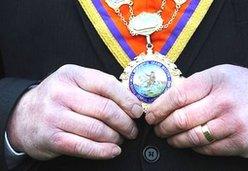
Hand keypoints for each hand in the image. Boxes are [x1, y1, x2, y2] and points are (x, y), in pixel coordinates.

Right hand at [7, 64, 142, 159]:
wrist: (24, 116)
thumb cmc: (58, 98)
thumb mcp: (75, 82)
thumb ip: (100, 87)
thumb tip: (131, 101)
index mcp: (72, 75)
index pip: (107, 84)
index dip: (127, 100)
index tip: (138, 111)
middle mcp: (61, 93)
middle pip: (104, 109)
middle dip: (125, 122)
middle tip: (132, 130)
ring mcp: (55, 116)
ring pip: (97, 130)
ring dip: (116, 137)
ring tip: (120, 138)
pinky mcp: (52, 138)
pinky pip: (84, 147)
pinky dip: (103, 151)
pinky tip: (113, 150)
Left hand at [146, 64, 247, 156]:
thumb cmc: (247, 87)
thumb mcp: (221, 74)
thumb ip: (195, 84)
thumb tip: (168, 99)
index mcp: (215, 80)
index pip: (177, 95)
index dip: (159, 108)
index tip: (151, 114)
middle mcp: (223, 101)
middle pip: (181, 119)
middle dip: (163, 127)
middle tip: (158, 128)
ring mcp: (232, 124)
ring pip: (192, 137)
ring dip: (175, 140)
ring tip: (170, 137)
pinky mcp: (239, 143)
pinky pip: (207, 149)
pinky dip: (193, 147)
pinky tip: (190, 142)